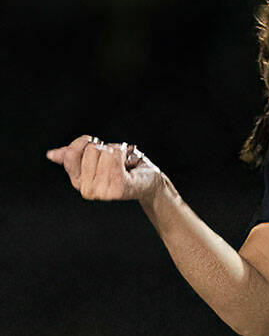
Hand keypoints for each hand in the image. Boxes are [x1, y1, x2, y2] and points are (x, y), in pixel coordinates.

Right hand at [46, 135, 162, 201]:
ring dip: (117, 151)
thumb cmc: (123, 167)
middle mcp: (87, 190)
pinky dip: (123, 153)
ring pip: (104, 152)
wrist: (149, 180)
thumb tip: (52, 154)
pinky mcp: (118, 188)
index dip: (85, 143)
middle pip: (90, 150)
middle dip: (105, 148)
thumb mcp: (96, 159)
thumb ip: (74, 156)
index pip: (71, 154)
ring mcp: (101, 192)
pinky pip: (114, 157)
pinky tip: (128, 163)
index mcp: (78, 182)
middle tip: (116, 161)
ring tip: (123, 163)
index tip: (98, 146)